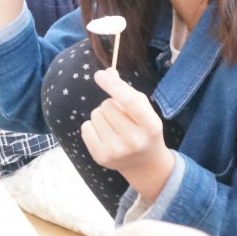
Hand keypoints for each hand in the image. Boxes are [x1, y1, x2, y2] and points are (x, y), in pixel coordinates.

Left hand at [81, 69, 175, 199]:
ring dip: (101, 115)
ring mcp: (116, 151)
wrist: (144, 164)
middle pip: (107, 106)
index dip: (112, 85)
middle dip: (110, 105)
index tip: (99, 75)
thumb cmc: (144, 129)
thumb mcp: (144, 110)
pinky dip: (92, 126)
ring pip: (95, 115)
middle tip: (120, 117)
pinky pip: (85, 127)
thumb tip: (108, 72)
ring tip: (113, 126)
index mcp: (151, 125)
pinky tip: (104, 134)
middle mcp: (134, 140)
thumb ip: (126, 90)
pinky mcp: (100, 157)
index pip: (129, 101)